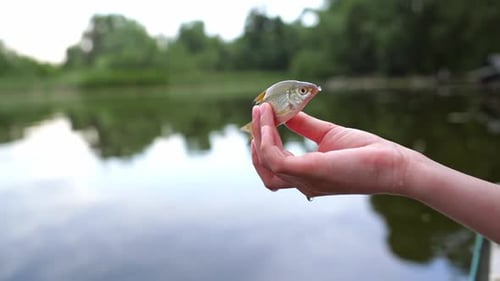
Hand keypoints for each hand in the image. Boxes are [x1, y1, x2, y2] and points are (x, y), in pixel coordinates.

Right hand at [251, 103, 411, 198]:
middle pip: (265, 168)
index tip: (264, 116)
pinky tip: (271, 118)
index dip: (265, 142)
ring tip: (261, 110)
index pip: (275, 166)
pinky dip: (267, 137)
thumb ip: (305, 125)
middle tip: (258, 111)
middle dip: (257, 139)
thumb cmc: (366, 152)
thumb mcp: (328, 134)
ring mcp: (304, 180)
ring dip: (258, 135)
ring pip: (265, 163)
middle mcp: (302, 183)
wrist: (392, 164)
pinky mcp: (307, 170)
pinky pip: (274, 156)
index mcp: (307, 177)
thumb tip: (285, 111)